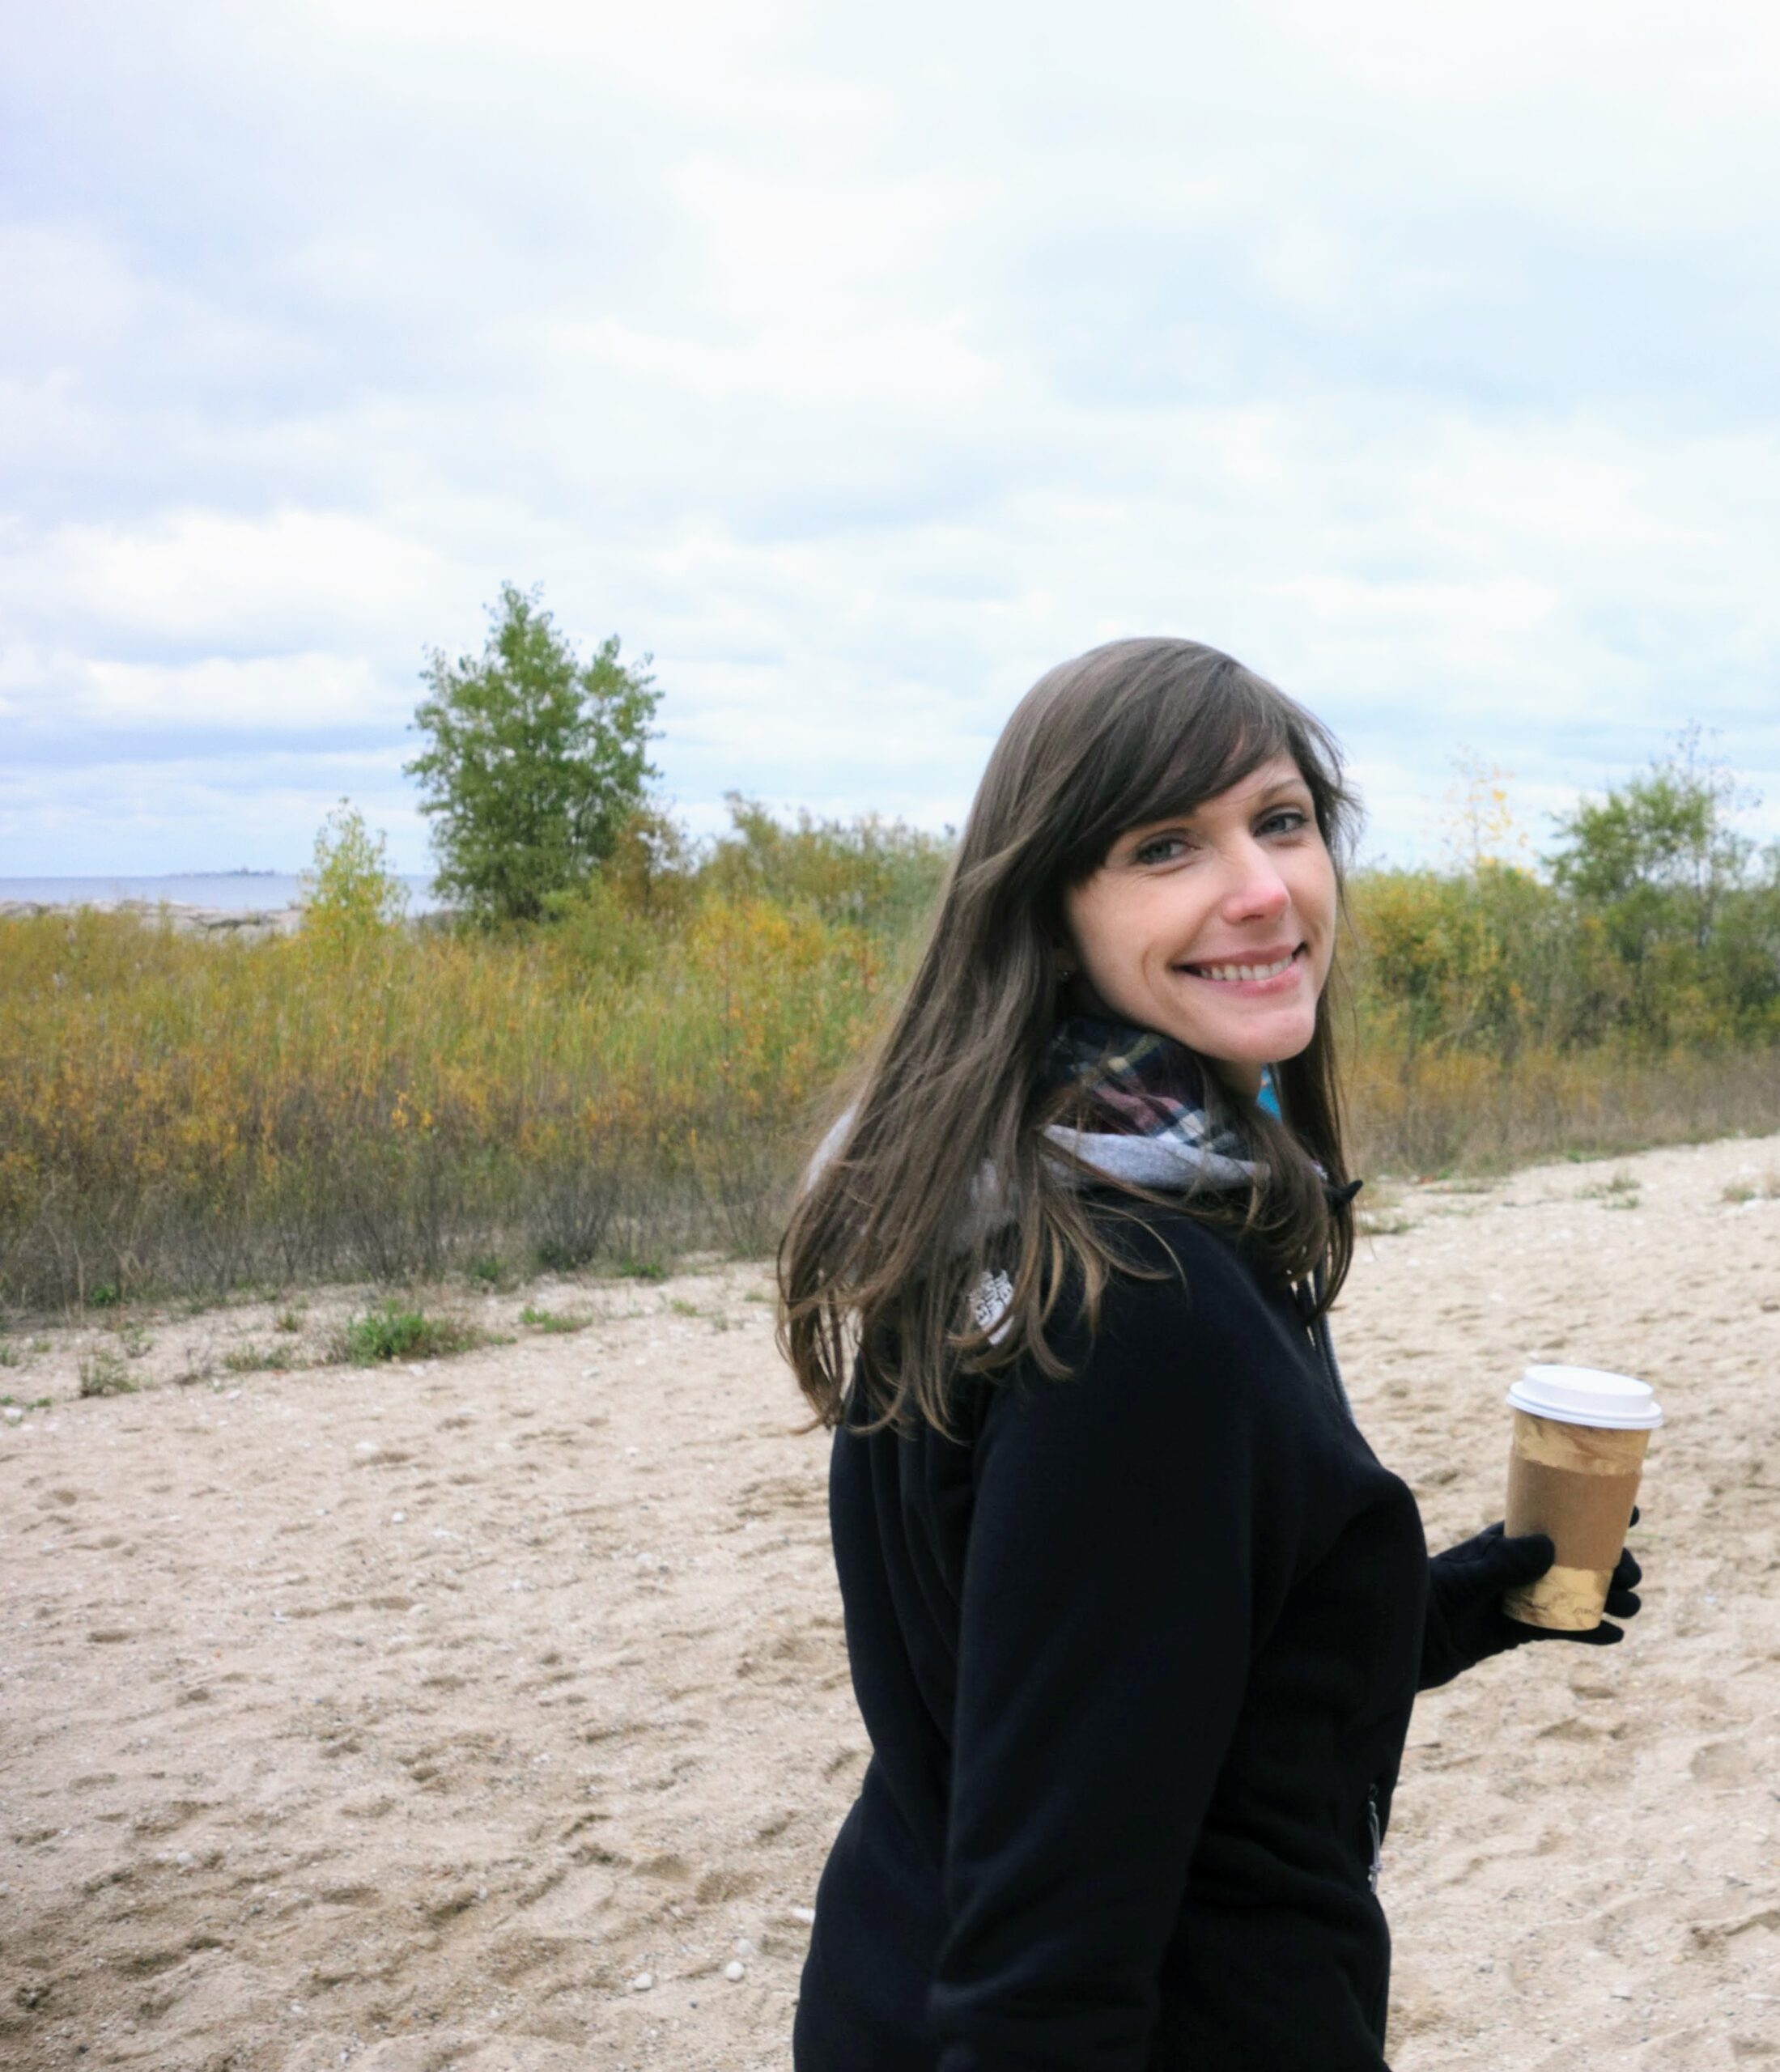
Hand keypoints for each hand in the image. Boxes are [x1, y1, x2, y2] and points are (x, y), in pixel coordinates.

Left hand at [1418, 1508, 1643, 1690]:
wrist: (1404, 1639)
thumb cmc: (1427, 1596)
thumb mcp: (1466, 1577)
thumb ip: (1504, 1563)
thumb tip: (1552, 1547)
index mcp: (1504, 1540)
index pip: (1555, 1519)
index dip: (1594, 1514)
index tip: (1632, 1511)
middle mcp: (1517, 1566)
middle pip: (1576, 1558)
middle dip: (1609, 1563)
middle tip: (1630, 1577)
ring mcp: (1519, 1597)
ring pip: (1574, 1593)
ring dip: (1606, 1598)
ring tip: (1630, 1608)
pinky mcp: (1517, 1631)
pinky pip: (1561, 1629)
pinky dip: (1588, 1631)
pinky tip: (1614, 1636)